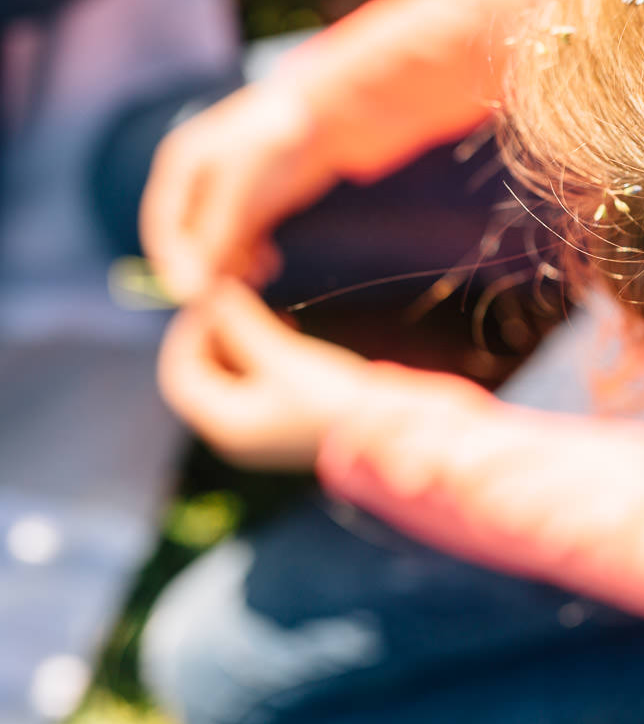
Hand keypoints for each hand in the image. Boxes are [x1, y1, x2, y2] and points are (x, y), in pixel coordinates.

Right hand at [140, 82, 340, 302]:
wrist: (333, 114)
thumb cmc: (279, 141)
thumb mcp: (241, 187)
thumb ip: (214, 236)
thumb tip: (187, 289)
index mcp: (181, 164)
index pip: (162, 225)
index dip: (172, 263)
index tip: (190, 297)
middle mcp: (198, 180)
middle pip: (189, 237)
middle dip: (206, 267)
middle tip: (227, 295)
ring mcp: (228, 191)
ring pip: (218, 242)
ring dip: (231, 264)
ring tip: (256, 275)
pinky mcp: (256, 202)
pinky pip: (243, 239)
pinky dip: (252, 255)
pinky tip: (269, 266)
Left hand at [157, 282, 368, 469]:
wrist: (384, 429)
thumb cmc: (331, 395)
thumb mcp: (282, 352)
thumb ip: (241, 321)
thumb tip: (211, 288)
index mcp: (222, 423)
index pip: (179, 371)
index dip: (191, 329)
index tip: (216, 298)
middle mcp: (231, 436)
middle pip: (199, 376)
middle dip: (215, 334)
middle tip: (240, 302)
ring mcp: (255, 434)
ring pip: (225, 379)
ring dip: (237, 343)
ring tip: (270, 314)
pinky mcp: (279, 426)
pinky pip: (250, 387)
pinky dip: (256, 359)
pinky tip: (286, 336)